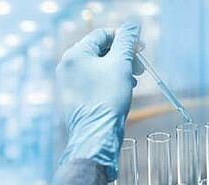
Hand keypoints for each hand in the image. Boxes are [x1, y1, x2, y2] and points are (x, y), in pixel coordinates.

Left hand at [57, 22, 141, 181]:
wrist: (96, 135)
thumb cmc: (107, 99)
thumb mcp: (120, 64)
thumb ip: (127, 41)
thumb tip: (132, 25)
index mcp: (75, 55)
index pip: (102, 34)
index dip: (124, 38)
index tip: (140, 48)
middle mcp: (68, 67)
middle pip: (100, 50)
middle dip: (123, 56)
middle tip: (139, 66)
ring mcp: (70, 84)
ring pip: (99, 67)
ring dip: (119, 69)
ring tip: (133, 79)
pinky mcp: (75, 98)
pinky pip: (95, 82)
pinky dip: (110, 81)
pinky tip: (123, 90)